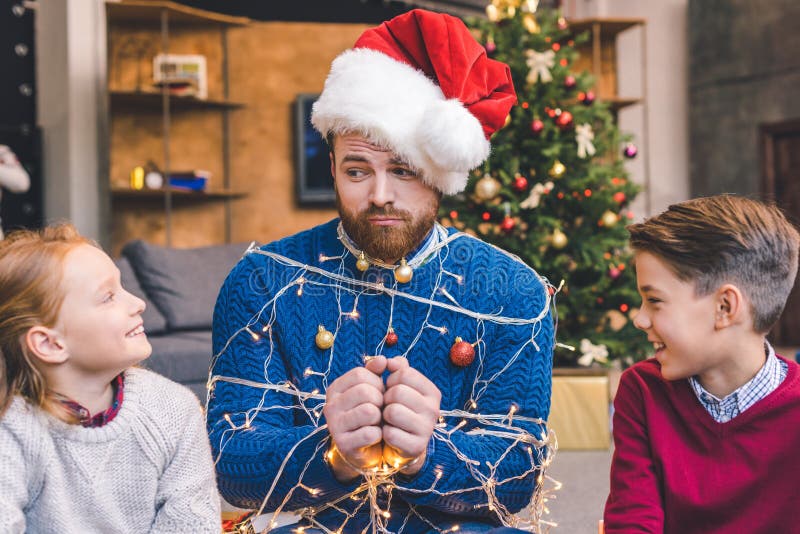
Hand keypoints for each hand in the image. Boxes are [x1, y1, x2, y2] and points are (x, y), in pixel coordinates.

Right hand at [323, 356, 387, 480]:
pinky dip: (379, 435)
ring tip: (376, 422)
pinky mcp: (343, 444)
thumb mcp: (374, 388)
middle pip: (365, 391)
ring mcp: (334, 425)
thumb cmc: (371, 413)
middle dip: (380, 400)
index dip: (376, 382)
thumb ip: (378, 371)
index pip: (360, 373)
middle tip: (379, 410)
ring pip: (369, 411)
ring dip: (380, 418)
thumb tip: (381, 359)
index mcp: (336, 388)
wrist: (366, 448)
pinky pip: (370, 433)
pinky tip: (374, 437)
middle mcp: (330, 405)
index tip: (378, 393)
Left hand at [382, 357, 440, 474]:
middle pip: (397, 392)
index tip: (392, 389)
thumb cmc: (398, 407)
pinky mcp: (417, 447)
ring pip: (392, 411)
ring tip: (390, 420)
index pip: (404, 373)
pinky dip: (384, 433)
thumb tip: (389, 361)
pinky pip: (390, 433)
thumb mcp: (399, 385)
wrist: (402, 442)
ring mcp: (427, 429)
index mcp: (432, 391)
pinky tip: (391, 433)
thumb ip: (396, 368)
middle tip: (389, 406)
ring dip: (384, 416)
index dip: (391, 380)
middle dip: (386, 398)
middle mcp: (434, 409)